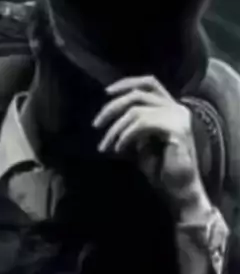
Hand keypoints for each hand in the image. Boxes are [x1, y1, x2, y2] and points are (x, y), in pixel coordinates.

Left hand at [93, 76, 211, 220]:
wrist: (179, 190)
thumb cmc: (161, 170)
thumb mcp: (141, 143)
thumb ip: (132, 126)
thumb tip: (112, 117)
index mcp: (171, 107)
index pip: (148, 83)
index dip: (126, 83)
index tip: (106, 93)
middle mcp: (177, 108)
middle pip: (138, 93)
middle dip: (112, 107)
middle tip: (95, 125)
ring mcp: (178, 117)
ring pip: (136, 111)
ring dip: (115, 129)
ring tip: (105, 146)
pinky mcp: (177, 129)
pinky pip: (143, 124)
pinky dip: (126, 135)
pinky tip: (119, 149)